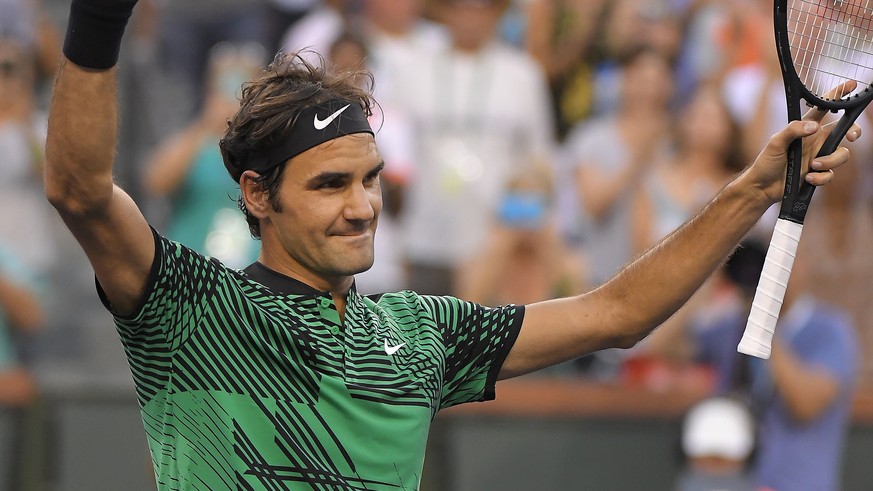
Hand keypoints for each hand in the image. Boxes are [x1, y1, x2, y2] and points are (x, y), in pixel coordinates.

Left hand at [741, 82, 860, 204]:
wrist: (762, 187)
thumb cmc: (766, 162)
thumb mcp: (775, 143)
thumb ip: (793, 131)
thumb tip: (814, 127)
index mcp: (806, 128)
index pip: (824, 108)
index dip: (837, 95)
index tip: (851, 85)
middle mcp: (816, 140)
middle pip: (845, 130)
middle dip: (854, 131)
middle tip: (852, 137)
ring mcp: (819, 156)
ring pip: (842, 154)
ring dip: (830, 161)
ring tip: (813, 166)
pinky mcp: (819, 173)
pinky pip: (831, 174)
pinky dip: (821, 177)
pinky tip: (808, 178)